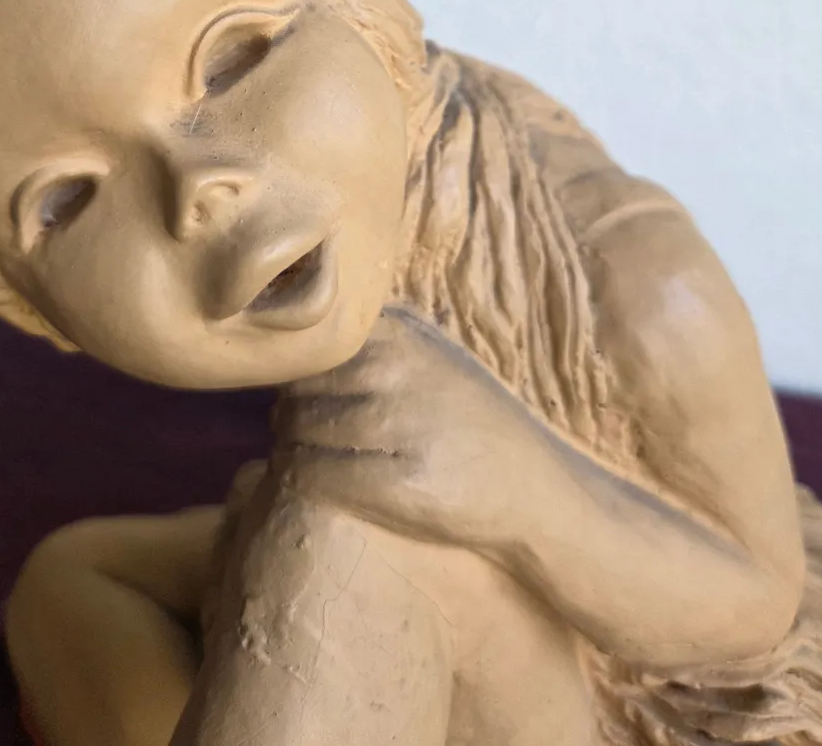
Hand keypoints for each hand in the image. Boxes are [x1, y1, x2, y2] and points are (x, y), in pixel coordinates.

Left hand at [273, 306, 525, 548]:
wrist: (533, 487)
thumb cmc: (467, 420)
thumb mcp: (430, 355)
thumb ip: (371, 343)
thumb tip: (289, 342)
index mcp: (400, 334)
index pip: (309, 348)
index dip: (296, 377)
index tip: (304, 398)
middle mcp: (396, 370)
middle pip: (295, 391)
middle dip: (288, 415)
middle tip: (302, 436)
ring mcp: (398, 424)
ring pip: (295, 432)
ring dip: (291, 450)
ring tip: (310, 460)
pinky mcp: (399, 482)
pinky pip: (311, 474)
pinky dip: (301, 480)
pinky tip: (318, 484)